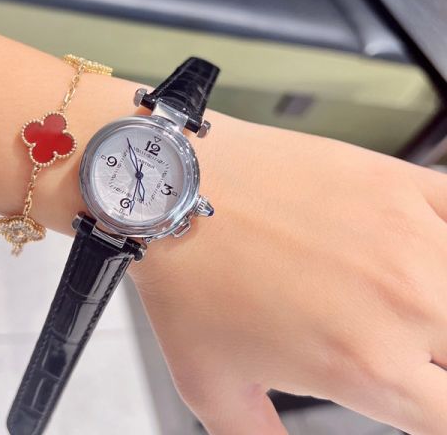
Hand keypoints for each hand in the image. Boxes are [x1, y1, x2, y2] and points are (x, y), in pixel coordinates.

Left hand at [129, 113, 446, 434]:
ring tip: (408, 301)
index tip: (417, 395)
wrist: (176, 192)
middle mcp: (405, 303)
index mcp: (369, 367)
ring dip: (443, 304)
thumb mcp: (212, 388)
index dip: (435, 412)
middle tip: (406, 348)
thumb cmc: (187, 275)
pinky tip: (425, 252)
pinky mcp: (395, 183)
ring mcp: (409, 234)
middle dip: (437, 360)